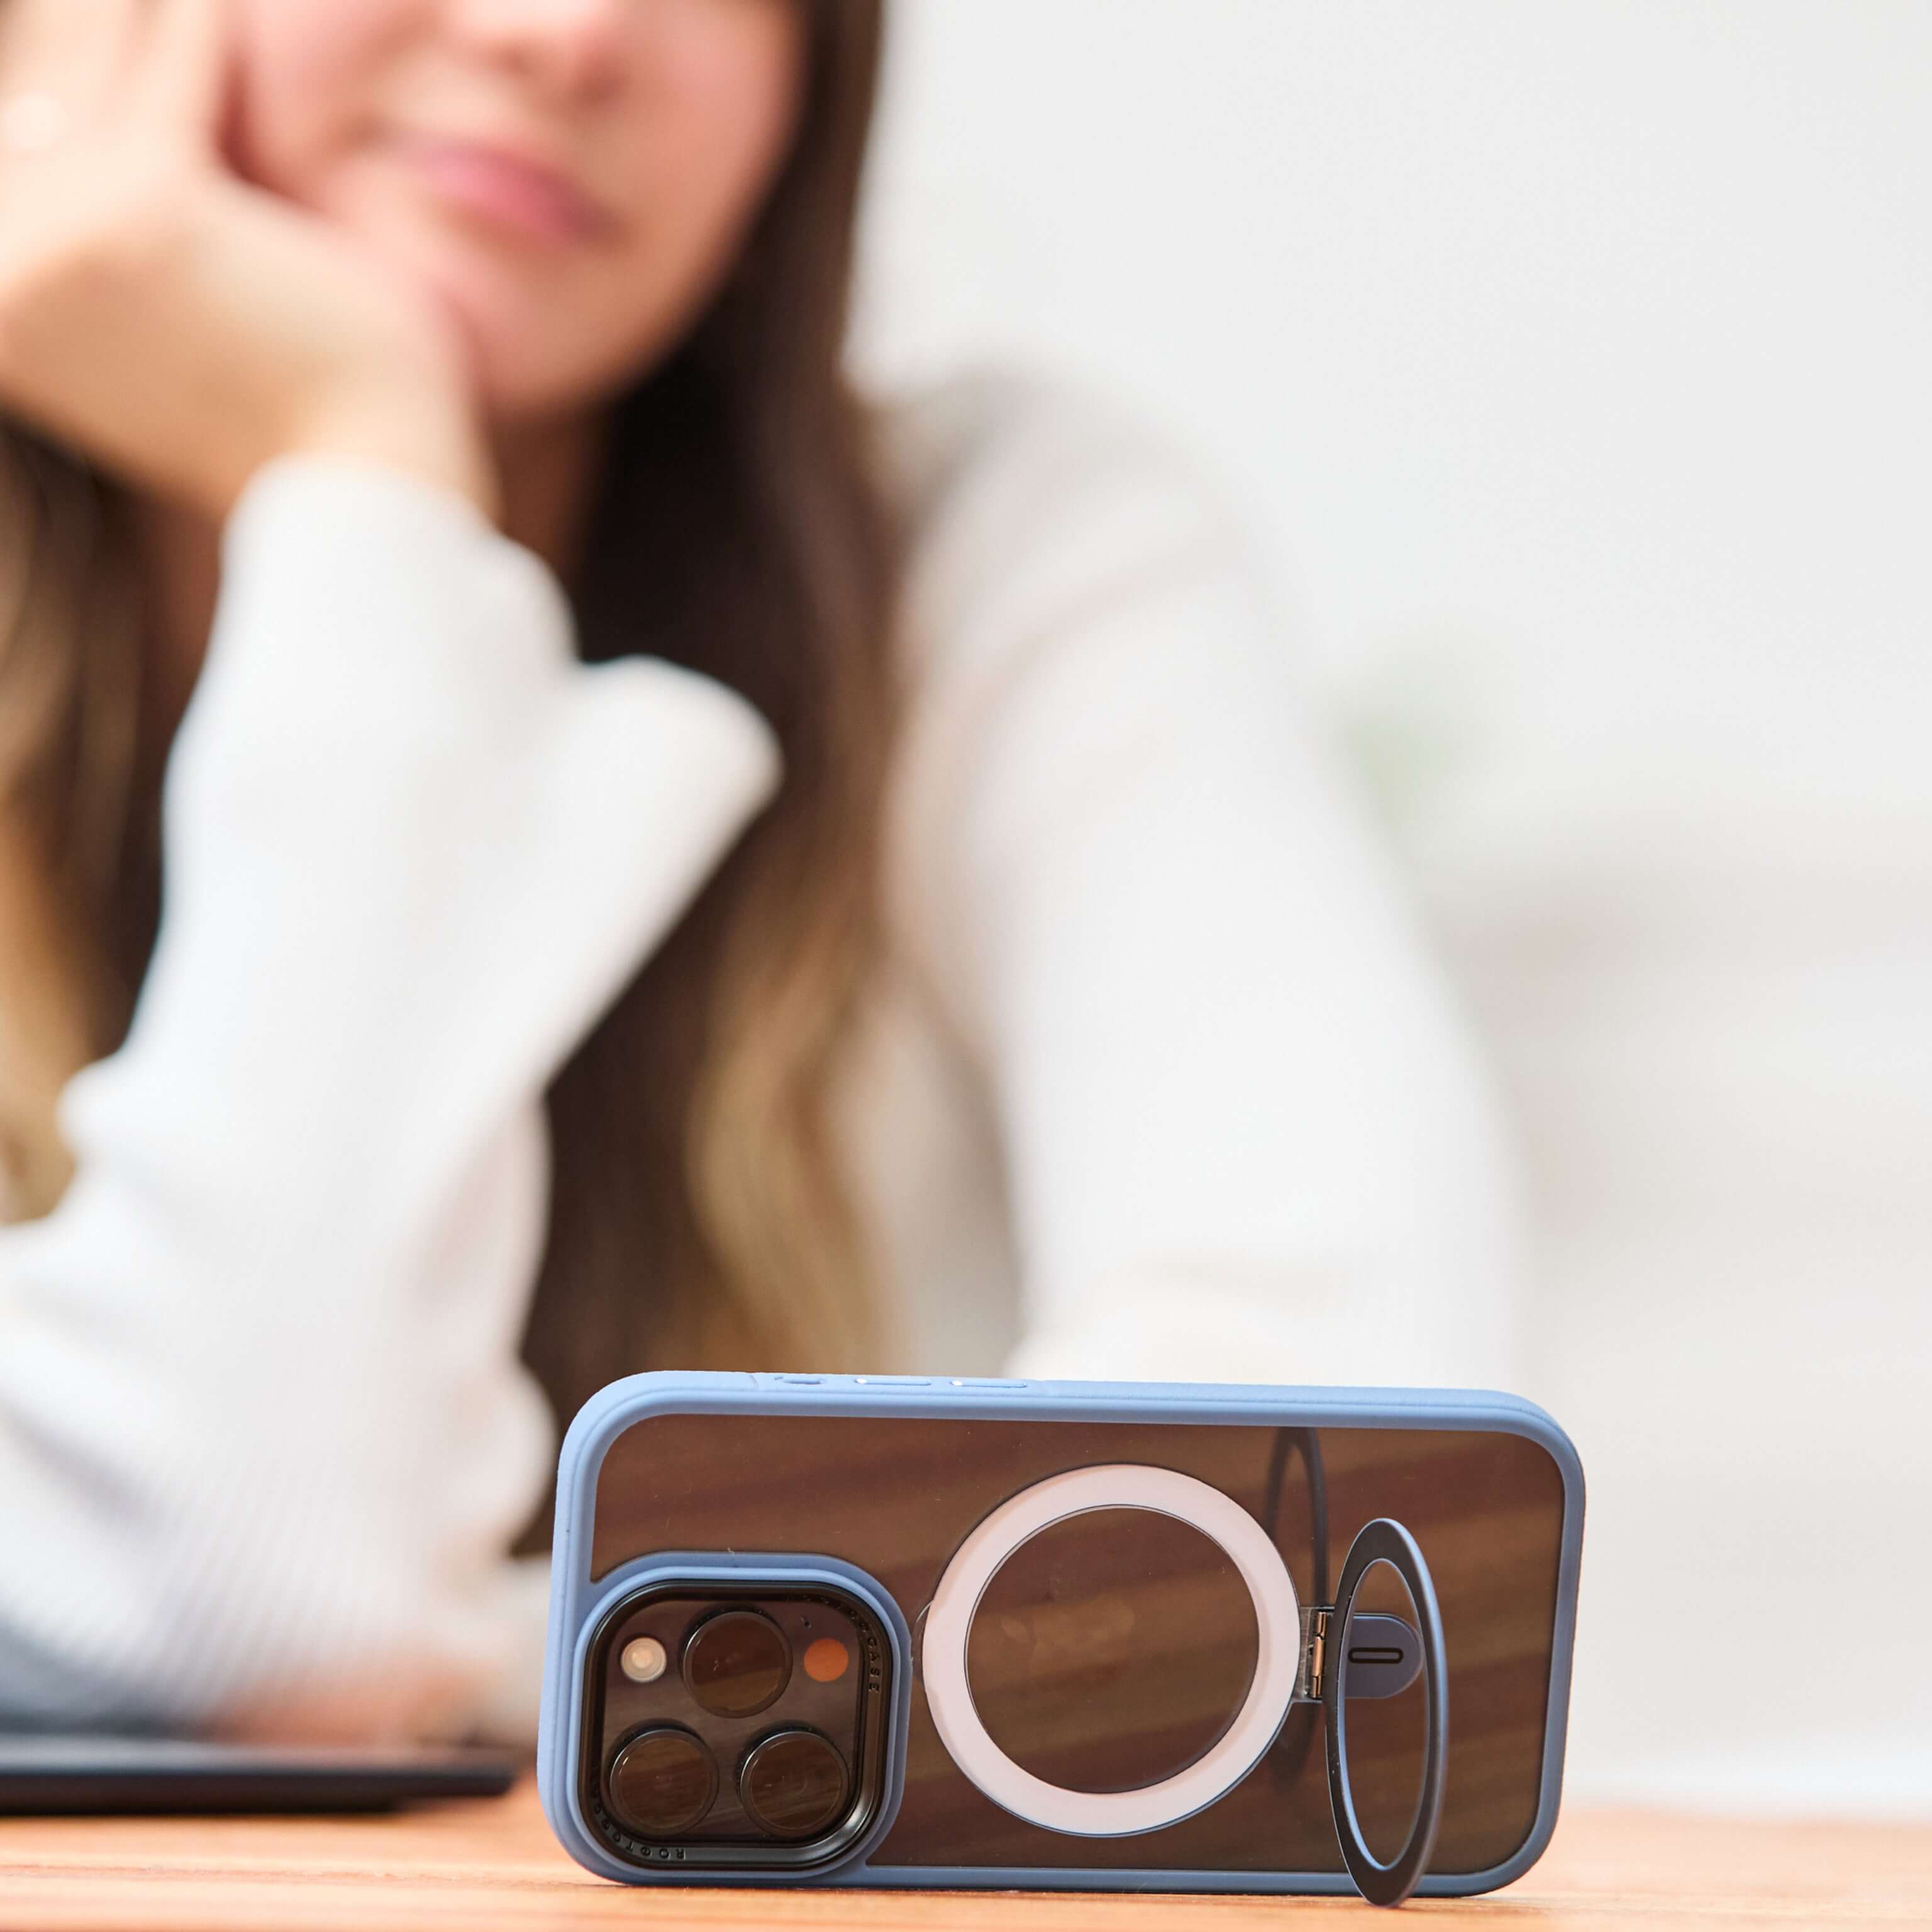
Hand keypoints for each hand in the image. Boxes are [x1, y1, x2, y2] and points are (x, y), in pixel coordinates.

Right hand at [0, 0, 494, 519]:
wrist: (364, 489)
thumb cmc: (296, 411)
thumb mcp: (162, 313)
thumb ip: (102, 216)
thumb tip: (61, 101)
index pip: (13, 125)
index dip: (53, 52)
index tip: (78, 13)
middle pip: (38, 77)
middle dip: (85, 13)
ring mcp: (57, 236)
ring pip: (92, 51)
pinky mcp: (145, 207)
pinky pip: (175, 63)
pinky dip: (200, 10)